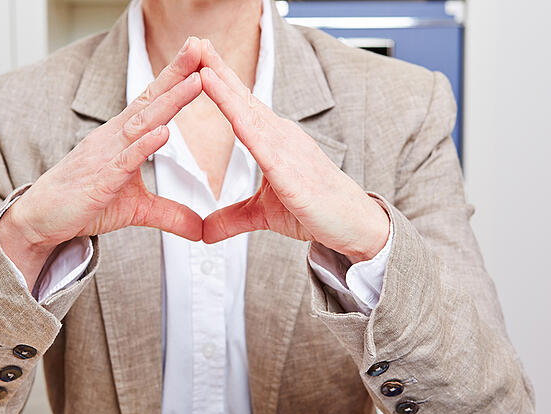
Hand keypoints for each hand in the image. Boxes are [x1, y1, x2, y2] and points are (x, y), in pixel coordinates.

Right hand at [0, 37, 204, 288]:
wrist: (41, 220)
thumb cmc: (84, 204)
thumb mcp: (136, 210)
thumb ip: (170, 214)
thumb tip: (201, 230)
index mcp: (123, 137)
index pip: (154, 102)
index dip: (177, 79)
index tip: (201, 55)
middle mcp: (114, 138)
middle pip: (151, 101)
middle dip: (177, 73)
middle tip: (200, 46)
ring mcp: (106, 156)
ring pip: (142, 124)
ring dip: (170, 102)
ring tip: (195, 81)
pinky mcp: (99, 181)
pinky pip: (124, 161)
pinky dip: (144, 146)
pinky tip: (163, 132)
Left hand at [199, 41, 389, 262]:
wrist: (355, 228)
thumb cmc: (316, 211)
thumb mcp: (264, 215)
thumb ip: (232, 218)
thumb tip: (204, 232)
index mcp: (274, 141)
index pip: (242, 106)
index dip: (220, 82)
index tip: (198, 59)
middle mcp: (281, 137)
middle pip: (244, 99)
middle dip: (219, 69)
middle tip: (195, 43)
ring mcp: (289, 150)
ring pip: (251, 114)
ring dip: (226, 89)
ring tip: (203, 65)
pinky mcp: (293, 173)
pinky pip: (264, 144)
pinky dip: (245, 125)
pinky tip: (229, 110)